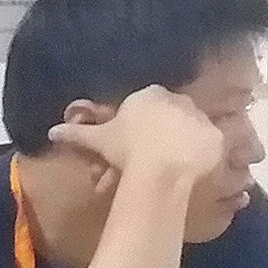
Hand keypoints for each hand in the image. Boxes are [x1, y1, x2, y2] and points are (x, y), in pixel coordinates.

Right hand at [49, 85, 225, 189]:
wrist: (163, 168)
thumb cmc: (128, 148)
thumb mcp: (99, 141)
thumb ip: (77, 134)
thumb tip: (52, 132)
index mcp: (149, 95)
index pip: (140, 106)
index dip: (131, 128)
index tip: (124, 148)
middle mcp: (178, 99)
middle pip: (164, 119)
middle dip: (152, 139)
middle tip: (139, 166)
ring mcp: (200, 117)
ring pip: (184, 132)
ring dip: (174, 148)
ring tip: (161, 173)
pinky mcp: (215, 137)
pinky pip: (204, 146)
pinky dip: (195, 157)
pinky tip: (184, 172)